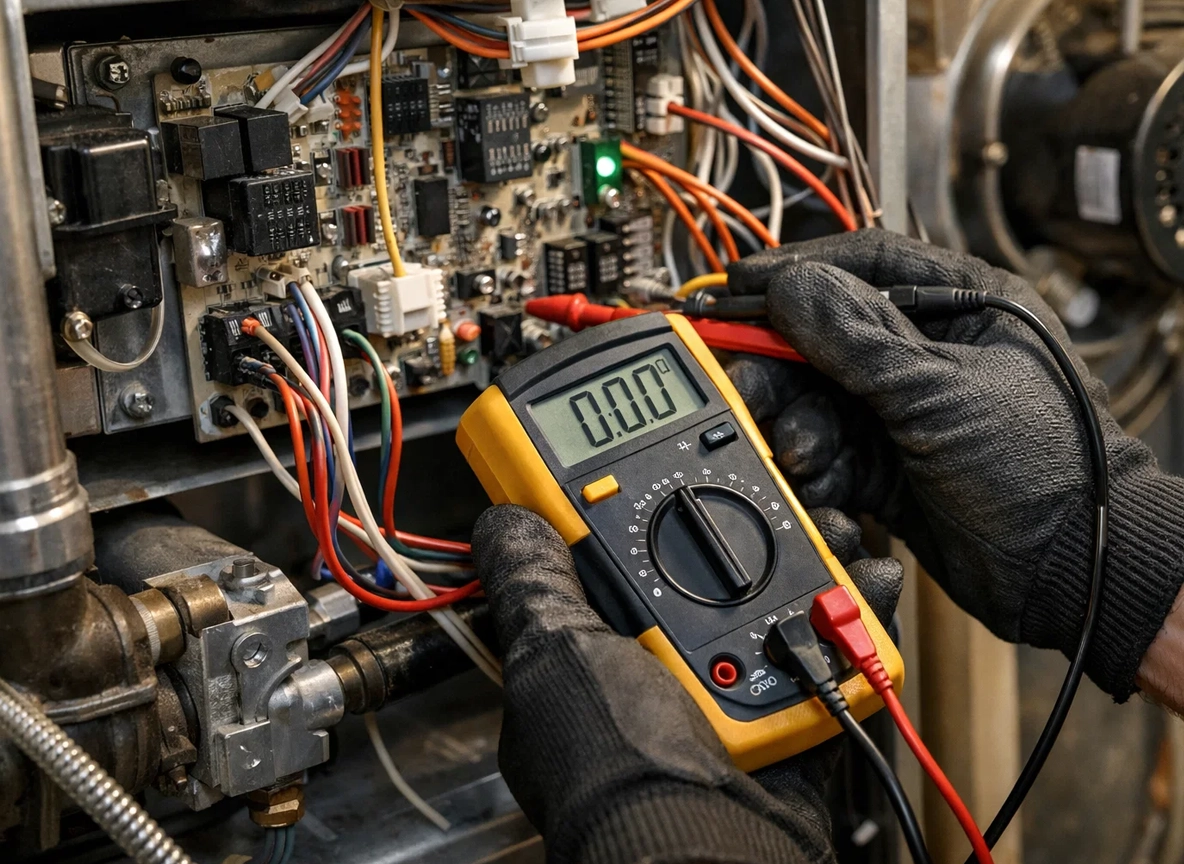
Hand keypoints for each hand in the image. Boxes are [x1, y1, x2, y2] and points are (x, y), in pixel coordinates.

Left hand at [471, 504, 901, 863]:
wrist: (700, 840)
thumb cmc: (615, 764)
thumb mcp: (553, 653)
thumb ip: (533, 584)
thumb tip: (506, 523)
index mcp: (596, 653)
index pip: (616, 562)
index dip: (641, 511)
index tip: (673, 473)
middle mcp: (662, 669)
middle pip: (708, 570)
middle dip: (743, 524)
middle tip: (768, 488)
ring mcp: (727, 687)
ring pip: (773, 600)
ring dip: (808, 556)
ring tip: (825, 522)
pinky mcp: (788, 709)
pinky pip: (825, 647)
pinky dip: (850, 612)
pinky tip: (861, 577)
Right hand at [725, 228, 1183, 700]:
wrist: (1069, 574)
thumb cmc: (1047, 469)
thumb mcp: (940, 390)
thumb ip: (856, 339)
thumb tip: (789, 289)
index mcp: (962, 304)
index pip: (863, 265)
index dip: (793, 272)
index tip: (736, 287)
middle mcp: (928, 350)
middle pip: (825, 338)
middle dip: (782, 368)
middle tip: (748, 389)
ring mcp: (906, 410)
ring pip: (819, 401)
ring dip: (798, 428)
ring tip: (799, 454)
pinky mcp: (889, 465)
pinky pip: (829, 454)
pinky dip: (816, 470)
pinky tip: (820, 485)